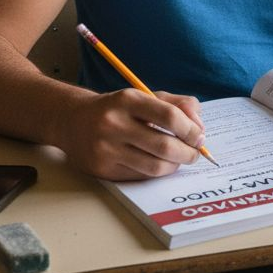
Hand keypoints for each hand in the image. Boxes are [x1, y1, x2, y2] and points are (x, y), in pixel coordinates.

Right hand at [54, 89, 206, 179]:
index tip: (199, 136)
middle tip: (194, 154)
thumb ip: (177, 104)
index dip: (191, 130)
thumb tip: (199, 126)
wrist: (72, 121)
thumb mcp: (145, 96)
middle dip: (188, 153)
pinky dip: (156, 173)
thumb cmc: (118, 109)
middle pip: (164, 145)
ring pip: (154, 166)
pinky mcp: (102, 169)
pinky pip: (140, 176)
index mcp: (128, 100)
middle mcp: (114, 123)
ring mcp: (106, 148)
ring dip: (174, 166)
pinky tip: (158, 164)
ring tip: (178, 160)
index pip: (169, 116)